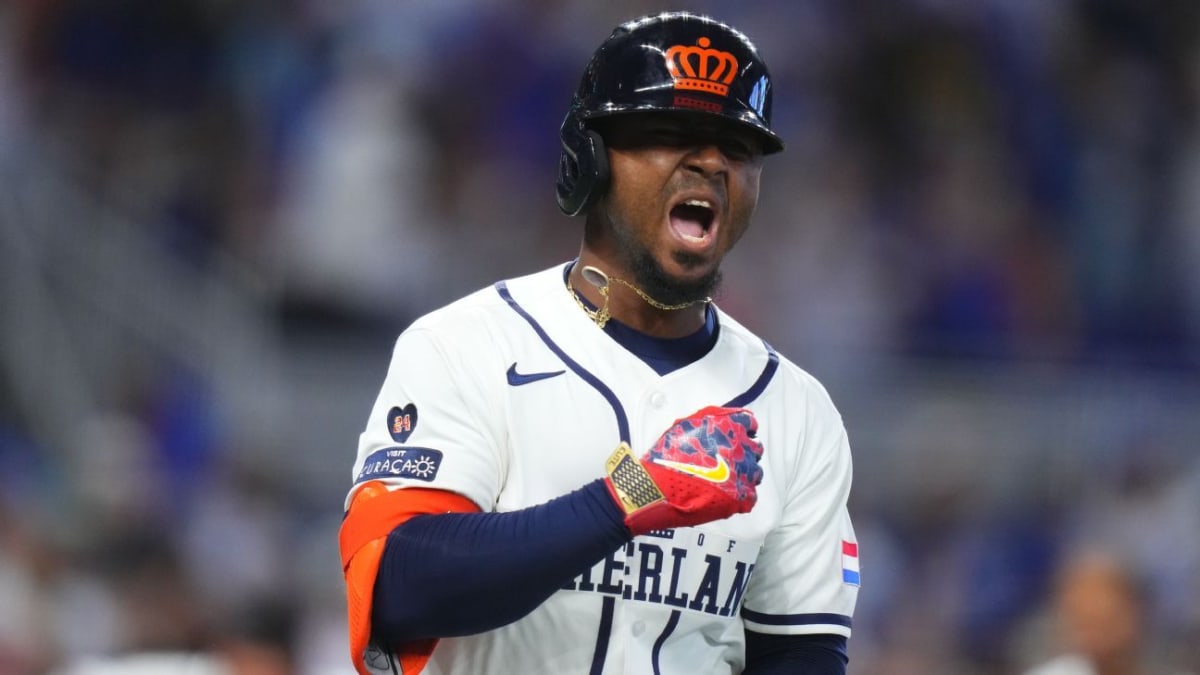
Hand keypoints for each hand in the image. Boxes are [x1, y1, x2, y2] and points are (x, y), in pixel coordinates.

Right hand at [603, 406, 763, 534]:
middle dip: (743, 452)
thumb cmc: (666, 458)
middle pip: (754, 448)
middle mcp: (741, 448)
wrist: (657, 489)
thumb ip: (710, 420)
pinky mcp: (740, 498)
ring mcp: (743, 475)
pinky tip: (725, 494)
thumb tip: (724, 418)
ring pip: (755, 473)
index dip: (742, 431)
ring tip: (725, 479)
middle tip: (727, 460)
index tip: (736, 437)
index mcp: (729, 427)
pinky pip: (750, 497)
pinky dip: (740, 496)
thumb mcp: (686, 426)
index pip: (750, 424)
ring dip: (744, 474)